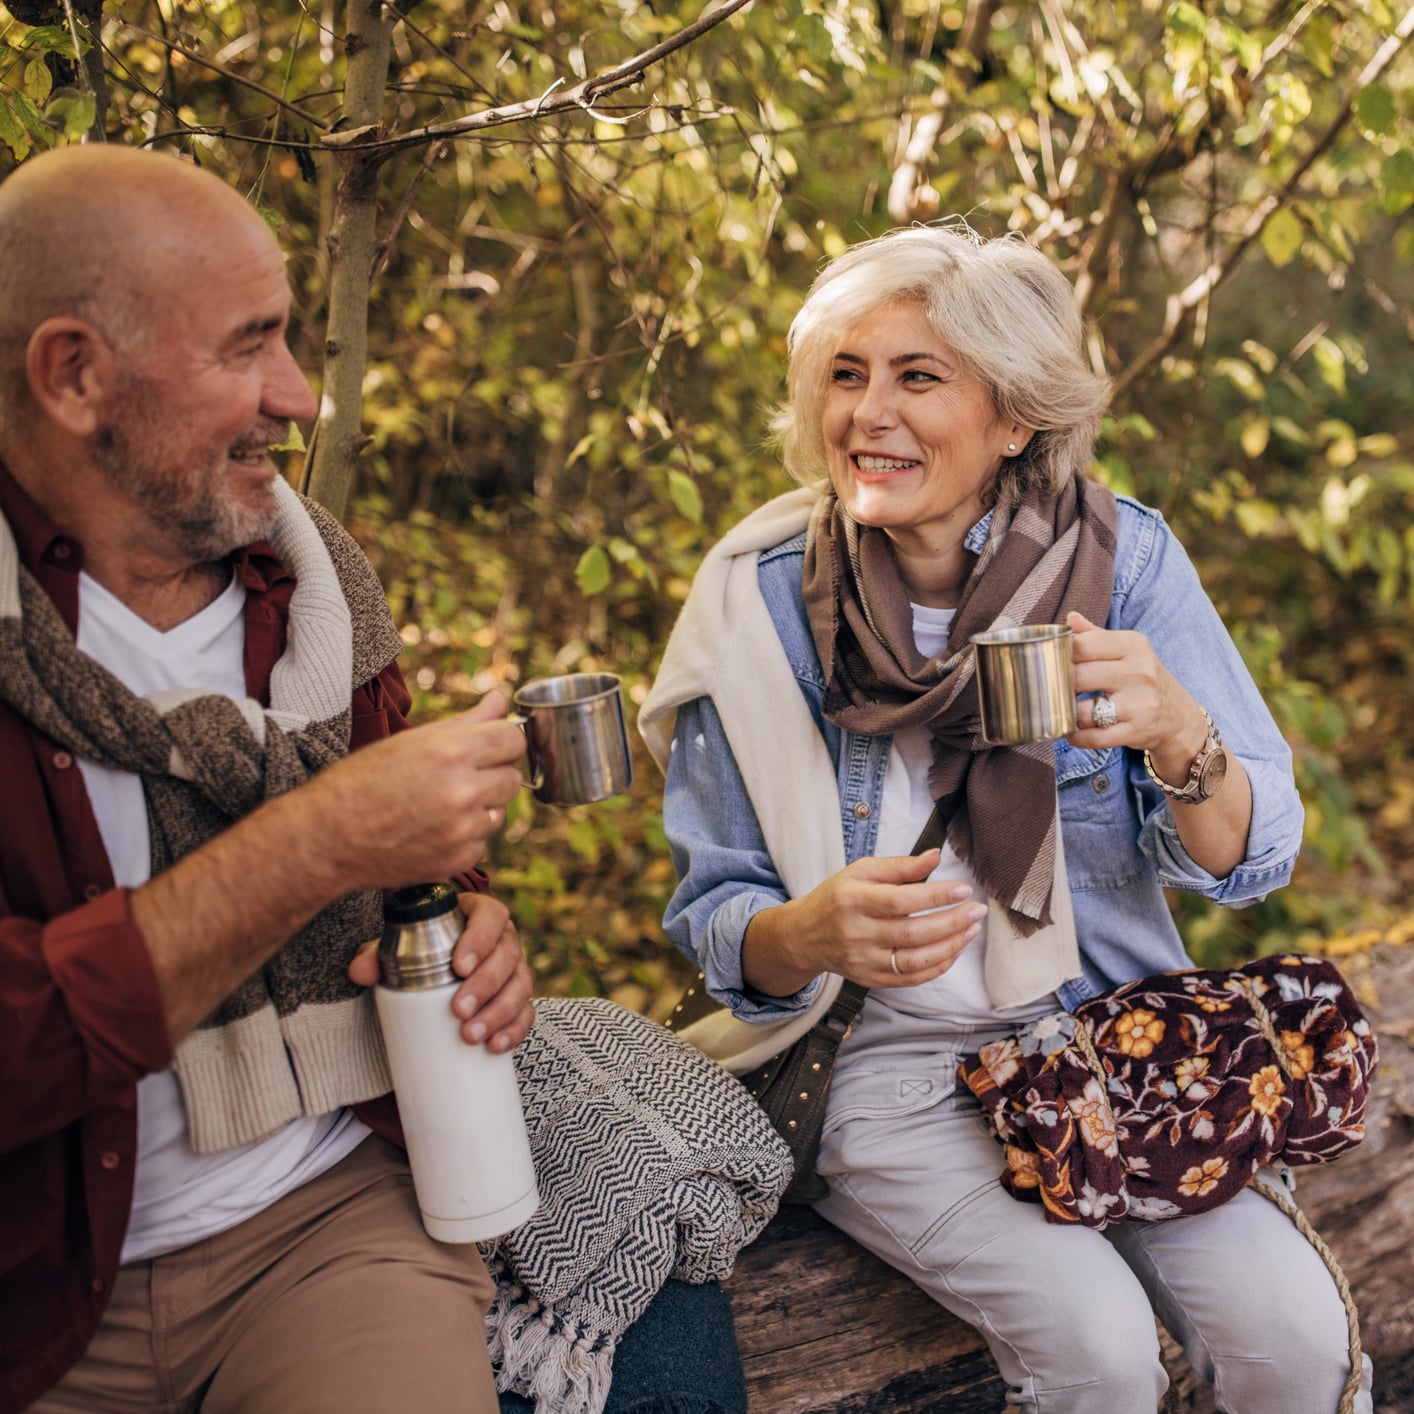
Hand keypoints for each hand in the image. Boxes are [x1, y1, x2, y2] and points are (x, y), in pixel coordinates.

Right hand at [310, 692, 525, 893]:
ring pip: (500, 811)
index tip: (488, 746)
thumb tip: (500, 699)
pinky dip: (466, 837)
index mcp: (451, 751)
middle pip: (512, 777)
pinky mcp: (459, 859)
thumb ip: (466, 721)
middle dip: (491, 775)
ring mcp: (463, 829)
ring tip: (438, 805)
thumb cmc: (362, 781)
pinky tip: (433, 830)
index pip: (514, 739)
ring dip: (481, 808)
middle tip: (455, 778)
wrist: (327, 837)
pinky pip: (483, 842)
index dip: (501, 741)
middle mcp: (463, 790)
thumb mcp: (410, 741)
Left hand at [349, 892, 535, 1052]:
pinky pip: (526, 1012)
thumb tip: (360, 971)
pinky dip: (514, 1030)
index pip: (491, 916)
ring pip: (521, 985)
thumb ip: (374, 955)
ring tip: (470, 1035)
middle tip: (458, 1010)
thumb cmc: (415, 954)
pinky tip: (495, 1047)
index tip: (459, 966)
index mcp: (477, 914)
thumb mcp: (395, 949)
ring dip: (500, 1012)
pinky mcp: (518, 998)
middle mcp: (503, 939)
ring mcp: (514, 969)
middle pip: (508, 955)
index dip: (481, 939)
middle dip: (486, 986)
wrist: (429, 974)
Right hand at [743, 850, 987, 995]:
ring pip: (916, 960)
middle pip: (913, 933)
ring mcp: (863, 961)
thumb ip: (900, 866)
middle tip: (977, 910)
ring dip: (951, 946)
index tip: (962, 889)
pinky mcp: (871, 980)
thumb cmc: (836, 897)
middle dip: (951, 922)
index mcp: (852, 900)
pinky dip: (938, 966)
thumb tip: (936, 856)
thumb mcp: (860, 871)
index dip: (934, 896)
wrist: (805, 936)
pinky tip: (954, 949)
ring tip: (971, 929)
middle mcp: (857, 934)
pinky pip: (912, 979)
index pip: (900, 901)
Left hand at [1065, 610, 1208, 779]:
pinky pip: (1094, 738)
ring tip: (1061, 710)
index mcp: (1133, 645)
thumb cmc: (1143, 678)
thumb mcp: (1128, 650)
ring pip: (1083, 711)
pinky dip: (1076, 736)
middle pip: (1079, 677)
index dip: (1059, 656)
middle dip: (1059, 686)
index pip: (1082, 645)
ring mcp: (1140, 703)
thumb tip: (1069, 618)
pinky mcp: (1137, 731)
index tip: (1052, 664)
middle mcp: (1140, 671)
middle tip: (1052, 689)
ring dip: (1065, 714)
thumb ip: (1096, 635)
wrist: (1179, 716)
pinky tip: (1071, 730)